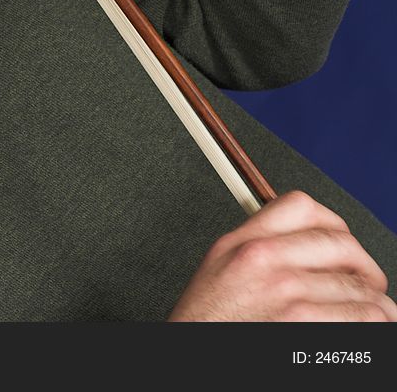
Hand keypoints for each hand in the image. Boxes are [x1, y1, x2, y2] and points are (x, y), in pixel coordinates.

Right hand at [169, 191, 396, 320]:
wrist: (191, 356)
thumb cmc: (206, 325)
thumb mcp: (219, 269)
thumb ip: (257, 247)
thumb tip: (307, 243)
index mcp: (242, 242)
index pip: (301, 207)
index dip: (332, 225)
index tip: (340, 245)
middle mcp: (262, 258)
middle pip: (342, 243)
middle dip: (364, 269)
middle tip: (366, 286)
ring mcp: (284, 289)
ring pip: (361, 287)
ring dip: (371, 305)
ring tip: (363, 316)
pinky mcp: (302, 321)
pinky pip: (365, 316)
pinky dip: (370, 325)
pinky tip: (355, 330)